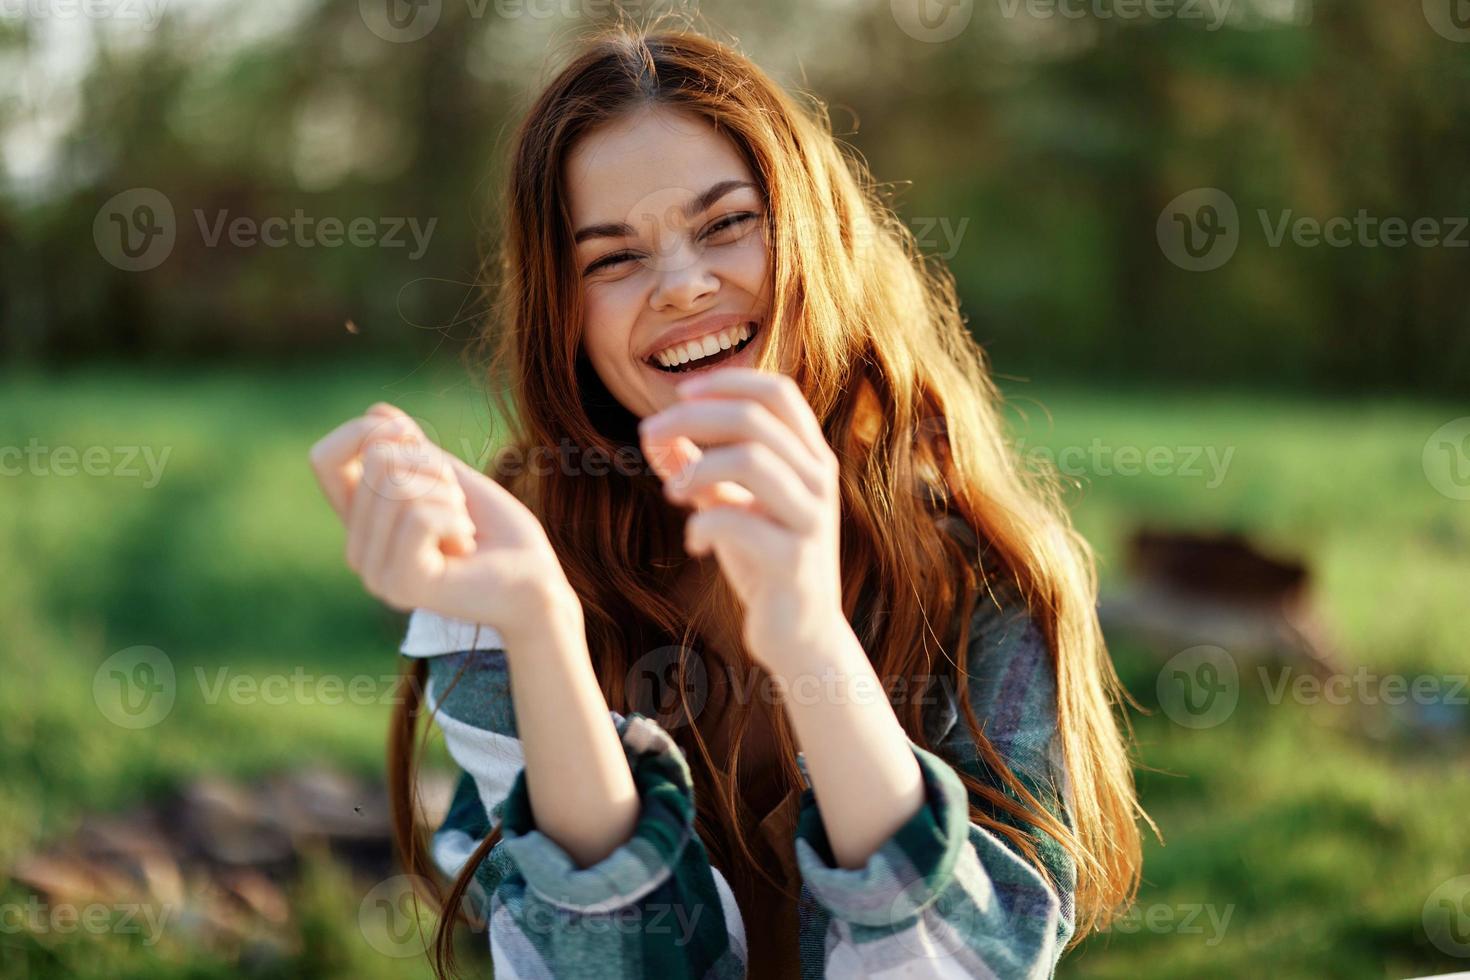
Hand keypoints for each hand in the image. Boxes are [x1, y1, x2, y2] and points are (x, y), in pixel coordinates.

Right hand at [308, 403, 575, 637]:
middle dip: (433, 469)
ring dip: (448, 496)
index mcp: (362, 525)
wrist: (536, 582)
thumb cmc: (498, 535)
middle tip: (458, 509)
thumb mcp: (449, 479)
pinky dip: (455, 518)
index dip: (363, 433)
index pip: (324, 460)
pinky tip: (465, 545)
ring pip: (398, 487)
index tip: (409, 436)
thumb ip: (411, 452)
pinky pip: (419, 516)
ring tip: (463, 530)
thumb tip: (376, 412)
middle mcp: (359, 551)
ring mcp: (376, 573)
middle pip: (377, 463)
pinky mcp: (403, 584)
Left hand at [638, 368, 845, 667]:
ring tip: (672, 491)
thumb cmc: (765, 560)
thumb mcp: (732, 504)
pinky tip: (693, 543)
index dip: (726, 382)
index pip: (777, 392)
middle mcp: (819, 480)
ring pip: (751, 460)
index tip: (678, 395)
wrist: (801, 634)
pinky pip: (739, 523)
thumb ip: (699, 466)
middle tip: (648, 436)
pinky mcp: (795, 561)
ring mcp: (811, 519)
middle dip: (689, 419)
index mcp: (810, 457)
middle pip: (753, 418)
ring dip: (695, 468)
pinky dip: (702, 525)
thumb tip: (653, 435)